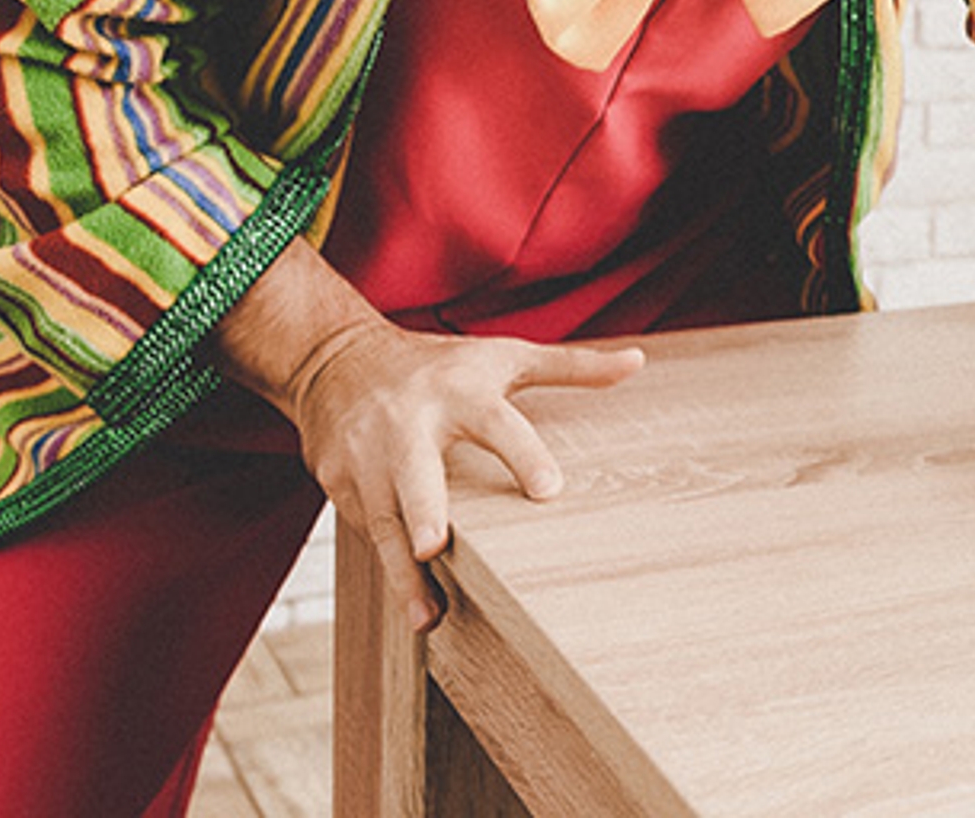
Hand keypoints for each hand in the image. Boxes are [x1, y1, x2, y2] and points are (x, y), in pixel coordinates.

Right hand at [215, 243, 643, 632]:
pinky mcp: (336, 480)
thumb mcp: (503, 357)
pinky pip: (366, 528)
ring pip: (384, 518)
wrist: (336, 359)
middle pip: (416, 471)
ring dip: (401, 570)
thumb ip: (570, 367)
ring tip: (427, 617)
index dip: (522, 454)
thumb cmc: (439, 365)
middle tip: (435, 548)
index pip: (497, 424)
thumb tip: (638, 361)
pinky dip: (385, 563)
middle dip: (422, 508)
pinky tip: (408, 598)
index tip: (549, 490)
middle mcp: (409, 424)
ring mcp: (367, 455)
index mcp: (460, 393)